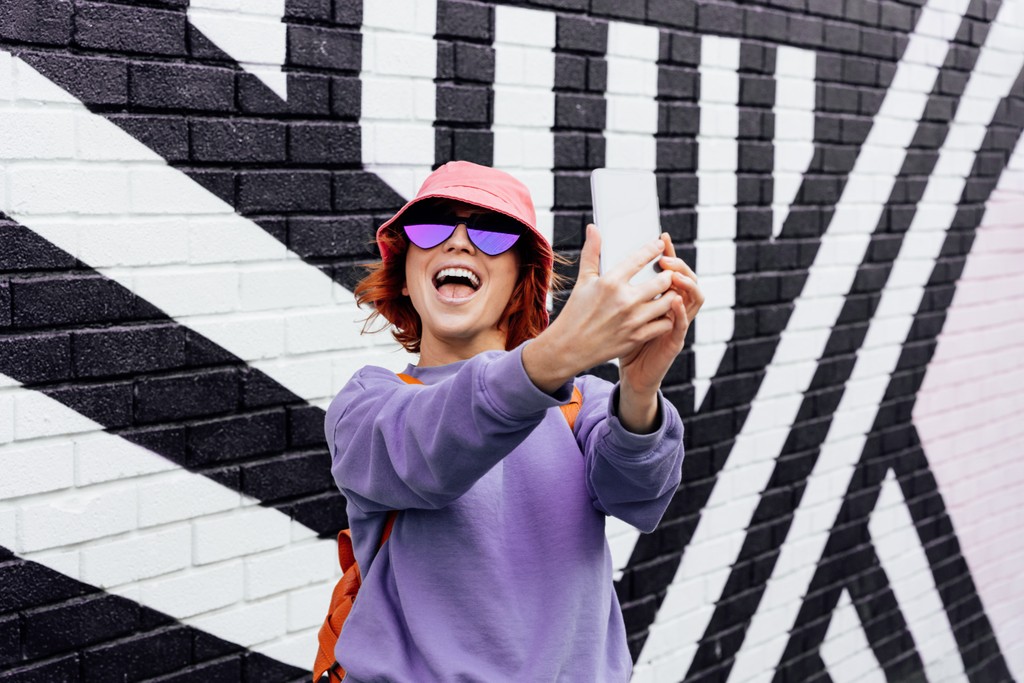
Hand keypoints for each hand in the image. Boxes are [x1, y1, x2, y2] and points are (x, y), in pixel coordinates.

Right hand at [523, 225, 685, 392]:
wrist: (569, 347)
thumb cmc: (575, 312)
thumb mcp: (583, 280)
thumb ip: (591, 253)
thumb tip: (593, 228)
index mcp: (610, 282)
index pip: (640, 258)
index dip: (654, 249)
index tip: (660, 245)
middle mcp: (624, 300)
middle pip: (663, 280)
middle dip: (668, 275)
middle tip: (667, 273)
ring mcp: (633, 320)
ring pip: (668, 302)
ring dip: (671, 295)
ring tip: (668, 292)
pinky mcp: (637, 337)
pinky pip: (664, 324)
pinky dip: (667, 317)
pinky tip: (662, 313)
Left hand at [618, 232, 702, 397]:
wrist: (629, 371)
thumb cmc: (624, 339)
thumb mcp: (619, 308)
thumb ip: (617, 284)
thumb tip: (606, 257)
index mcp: (662, 298)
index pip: (672, 270)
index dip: (669, 253)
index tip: (661, 238)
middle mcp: (674, 308)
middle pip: (687, 279)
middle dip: (679, 265)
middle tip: (665, 257)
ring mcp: (677, 324)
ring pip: (693, 298)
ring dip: (687, 284)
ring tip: (673, 274)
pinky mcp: (674, 341)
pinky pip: (683, 324)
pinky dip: (682, 312)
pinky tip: (674, 300)